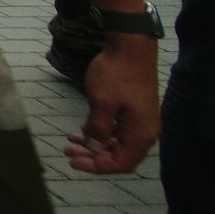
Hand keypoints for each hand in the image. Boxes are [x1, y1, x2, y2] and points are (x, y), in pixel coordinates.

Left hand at [68, 38, 158, 173]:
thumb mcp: (101, 103)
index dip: (97, 166)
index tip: (74, 162)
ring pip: (117, 143)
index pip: (121, 163)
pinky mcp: (135, 110)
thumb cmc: (116, 74)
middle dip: (93, 156)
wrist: (131, 47)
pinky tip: (84, 129)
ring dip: (95, 144)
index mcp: (140, 134)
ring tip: (71, 141)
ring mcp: (141, 120)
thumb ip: (98, 130)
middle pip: (119, 155)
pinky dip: (101, 132)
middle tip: (68, 152)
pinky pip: (119, 130)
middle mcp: (145, 131)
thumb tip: (95, 148)